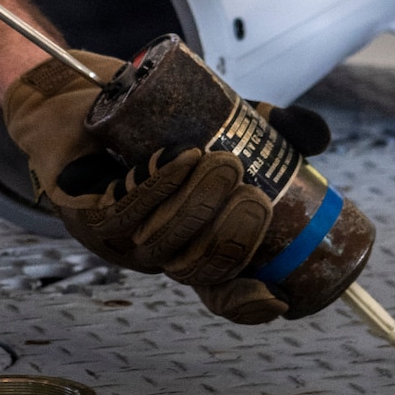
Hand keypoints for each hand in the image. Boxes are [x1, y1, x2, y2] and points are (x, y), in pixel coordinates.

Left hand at [3, 56, 331, 323]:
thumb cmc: (145, 118)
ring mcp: (115, 236)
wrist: (75, 91)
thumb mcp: (215, 121)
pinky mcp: (83, 209)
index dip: (247, 303)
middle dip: (232, 240)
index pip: (219, 292)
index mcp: (187, 242)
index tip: (278, 296)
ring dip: (197, 206)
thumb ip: (265, 128)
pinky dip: (157, 186)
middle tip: (255, 195)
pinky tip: (179, 159)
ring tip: (223, 164)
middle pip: (197, 271)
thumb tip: (318, 136)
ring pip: (162, 243)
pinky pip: (123, 210)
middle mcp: (153, 249)